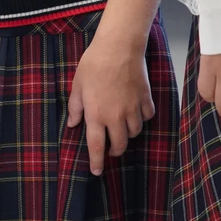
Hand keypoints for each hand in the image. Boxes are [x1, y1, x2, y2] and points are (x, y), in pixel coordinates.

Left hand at [68, 38, 154, 175]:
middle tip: (110, 149)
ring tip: (121, 129)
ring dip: (127, 135)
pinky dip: (142, 118)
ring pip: (135, 133)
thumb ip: (76, 108)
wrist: (118, 48)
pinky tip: (136, 113)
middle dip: (114, 151)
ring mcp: (133, 109)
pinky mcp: (146, 99)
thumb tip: (73, 124)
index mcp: (96, 115)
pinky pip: (147, 116)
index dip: (97, 161)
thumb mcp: (77, 86)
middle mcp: (116, 117)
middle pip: (119, 144)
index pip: (96, 146)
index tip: (97, 172)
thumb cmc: (93, 65)